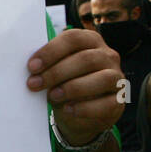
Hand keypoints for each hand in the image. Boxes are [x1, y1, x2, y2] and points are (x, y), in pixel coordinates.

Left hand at [27, 28, 122, 146]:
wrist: (78, 113)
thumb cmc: (64, 84)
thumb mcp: (55, 71)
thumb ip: (47, 65)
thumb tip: (31, 69)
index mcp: (90, 41)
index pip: (73, 38)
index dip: (51, 51)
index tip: (32, 66)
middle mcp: (107, 56)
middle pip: (86, 59)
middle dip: (57, 72)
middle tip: (34, 84)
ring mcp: (117, 77)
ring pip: (101, 79)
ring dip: (73, 88)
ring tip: (52, 96)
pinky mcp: (119, 100)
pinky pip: (106, 103)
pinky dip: (85, 108)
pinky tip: (68, 110)